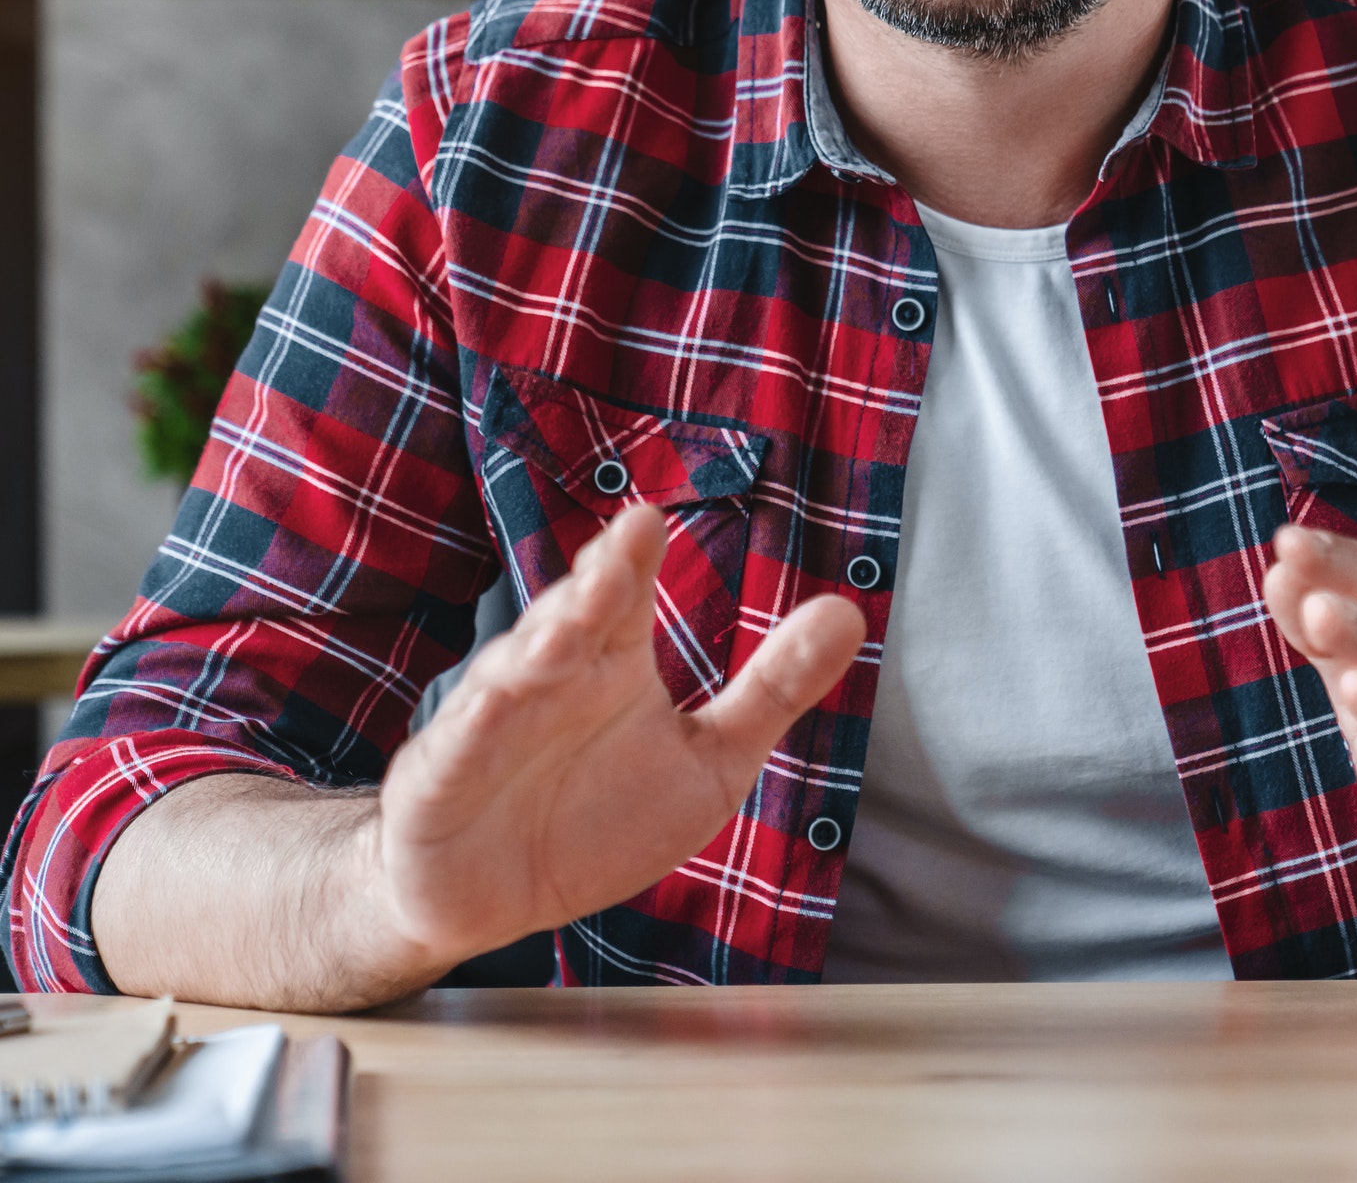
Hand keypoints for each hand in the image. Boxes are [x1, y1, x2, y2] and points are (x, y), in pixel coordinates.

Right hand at [370, 503, 864, 974]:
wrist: (494, 898)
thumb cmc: (601, 815)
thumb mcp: (709, 760)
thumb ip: (774, 689)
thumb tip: (851, 611)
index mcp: (612, 659)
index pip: (623, 595)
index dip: (630, 556)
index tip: (649, 519)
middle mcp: (552, 675)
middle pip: (571, 615)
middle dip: (595, 580)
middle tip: (625, 541)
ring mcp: (492, 721)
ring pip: (515, 670)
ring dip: (542, 641)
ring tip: (572, 618)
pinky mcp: (445, 777)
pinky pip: (461, 747)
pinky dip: (477, 725)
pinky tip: (492, 706)